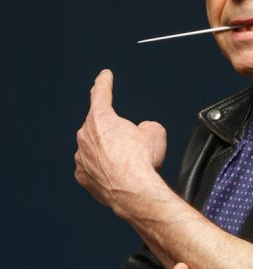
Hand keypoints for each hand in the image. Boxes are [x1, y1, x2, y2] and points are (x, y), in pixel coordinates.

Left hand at [75, 68, 166, 213]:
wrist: (135, 192)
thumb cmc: (141, 162)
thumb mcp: (155, 132)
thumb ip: (146, 126)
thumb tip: (143, 132)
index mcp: (101, 118)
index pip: (101, 94)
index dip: (104, 82)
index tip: (104, 76)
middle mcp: (86, 136)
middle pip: (99, 127)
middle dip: (114, 133)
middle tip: (132, 146)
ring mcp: (82, 157)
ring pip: (95, 149)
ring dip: (109, 153)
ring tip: (128, 165)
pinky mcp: (83, 177)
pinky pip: (93, 168)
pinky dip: (103, 170)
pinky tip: (117, 176)